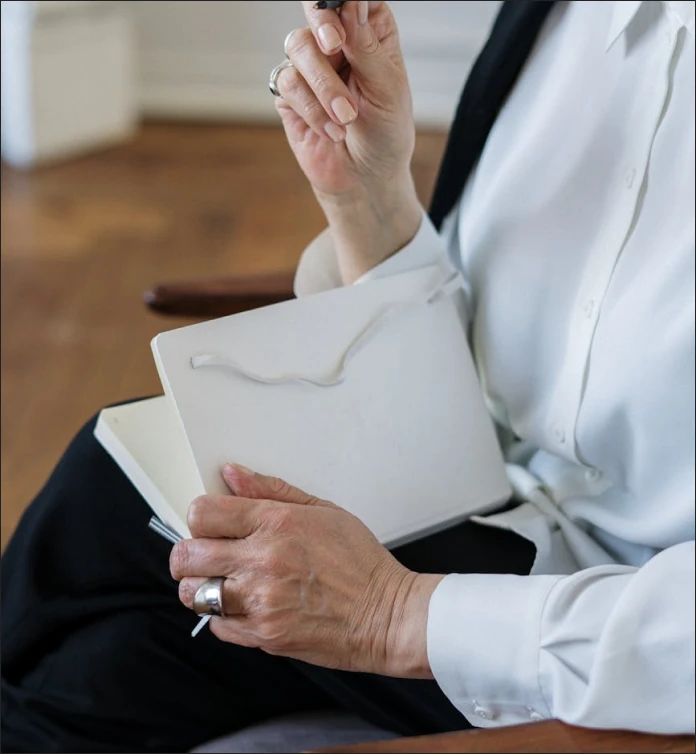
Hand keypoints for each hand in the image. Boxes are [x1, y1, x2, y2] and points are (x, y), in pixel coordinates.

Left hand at [170, 464, 443, 676]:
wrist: (386, 615)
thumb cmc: (360, 562)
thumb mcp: (323, 510)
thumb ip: (271, 490)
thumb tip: (231, 474)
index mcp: (276, 523)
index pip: (203, 513)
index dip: (200, 516)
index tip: (210, 522)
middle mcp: (263, 562)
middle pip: (186, 555)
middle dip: (190, 552)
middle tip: (207, 553)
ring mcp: (260, 602)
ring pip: (193, 593)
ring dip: (200, 586)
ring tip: (222, 581)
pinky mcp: (263, 636)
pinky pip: (217, 625)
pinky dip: (223, 615)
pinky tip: (244, 604)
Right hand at [276, 1, 422, 281]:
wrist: (365, 180)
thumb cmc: (385, 135)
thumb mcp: (388, 89)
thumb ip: (366, 46)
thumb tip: (349, 5)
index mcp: (369, 31)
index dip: (341, 4)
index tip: (344, 21)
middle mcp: (338, 42)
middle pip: (317, 11)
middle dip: (324, 25)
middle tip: (335, 43)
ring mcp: (311, 67)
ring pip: (299, 48)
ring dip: (323, 87)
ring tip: (346, 118)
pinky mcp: (290, 94)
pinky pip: (287, 83)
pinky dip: (311, 109)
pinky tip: (331, 130)